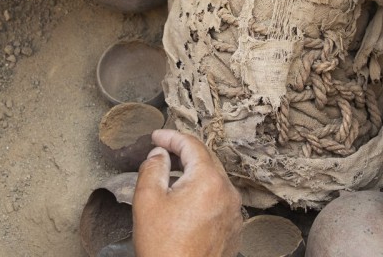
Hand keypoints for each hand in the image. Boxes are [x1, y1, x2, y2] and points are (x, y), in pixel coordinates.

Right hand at [133, 130, 242, 256]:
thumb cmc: (164, 247)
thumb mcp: (147, 200)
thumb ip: (152, 168)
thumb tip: (159, 154)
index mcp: (208, 180)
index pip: (192, 145)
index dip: (171, 137)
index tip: (156, 137)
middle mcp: (228, 192)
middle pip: (206, 160)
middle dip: (184, 153)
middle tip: (162, 151)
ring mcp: (234, 211)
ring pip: (214, 180)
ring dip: (194, 173)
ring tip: (172, 176)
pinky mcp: (234, 227)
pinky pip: (219, 200)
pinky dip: (204, 193)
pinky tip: (187, 201)